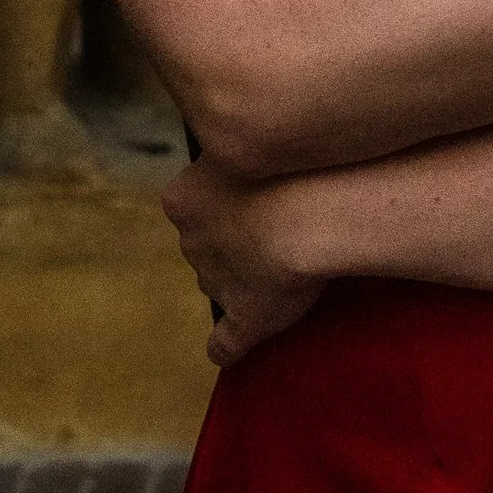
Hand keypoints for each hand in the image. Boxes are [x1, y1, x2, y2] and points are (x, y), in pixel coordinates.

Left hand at [161, 153, 324, 366]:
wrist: (309, 206)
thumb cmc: (284, 164)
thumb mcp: (247, 144)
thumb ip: (236, 155)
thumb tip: (233, 139)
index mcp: (182, 199)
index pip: (193, 209)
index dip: (225, 207)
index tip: (257, 200)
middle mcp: (191, 241)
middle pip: (206, 246)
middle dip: (231, 243)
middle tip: (275, 231)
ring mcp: (214, 282)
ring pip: (218, 283)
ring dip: (240, 281)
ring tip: (284, 268)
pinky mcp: (243, 318)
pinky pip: (225, 342)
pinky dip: (227, 347)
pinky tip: (228, 352)